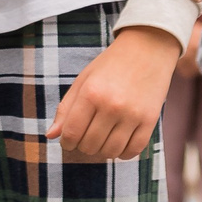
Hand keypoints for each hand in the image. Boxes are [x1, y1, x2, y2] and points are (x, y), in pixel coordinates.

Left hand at [52, 24, 178, 161]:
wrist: (147, 48)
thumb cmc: (111, 64)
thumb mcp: (84, 80)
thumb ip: (66, 108)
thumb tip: (51, 135)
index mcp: (91, 93)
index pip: (72, 133)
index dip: (66, 143)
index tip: (69, 141)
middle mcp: (111, 105)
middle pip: (90, 146)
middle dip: (84, 146)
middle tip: (87, 136)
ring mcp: (132, 114)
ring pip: (111, 152)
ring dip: (103, 151)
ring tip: (103, 139)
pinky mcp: (150, 119)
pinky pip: (133, 151)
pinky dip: (123, 153)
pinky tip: (119, 142)